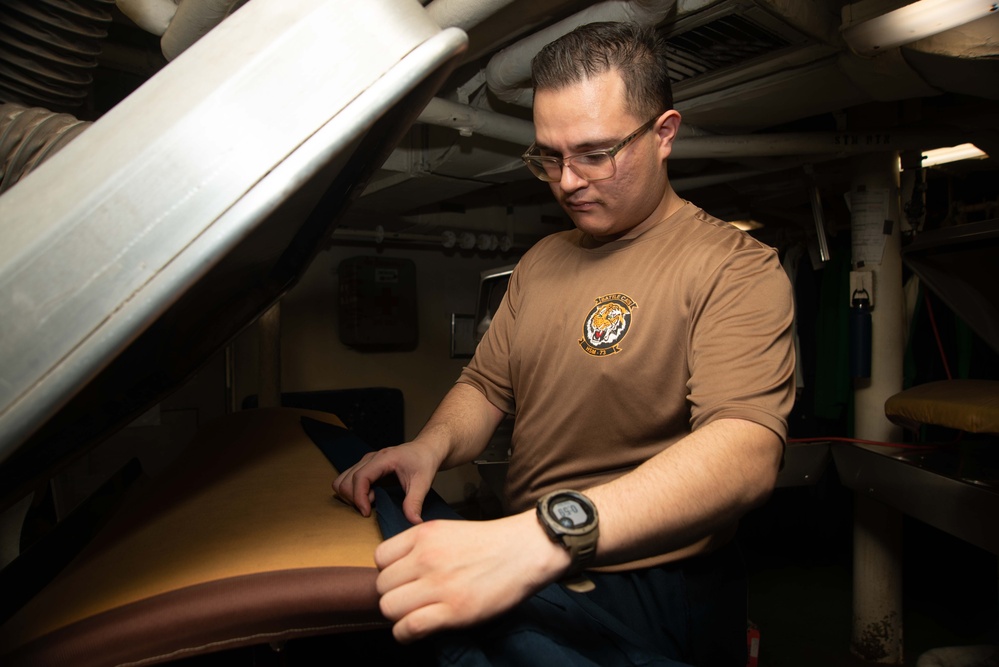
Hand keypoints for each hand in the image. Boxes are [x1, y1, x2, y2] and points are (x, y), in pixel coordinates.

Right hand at [332, 442, 441, 523]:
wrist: (425, 450)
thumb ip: (415, 503)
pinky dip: (352, 492)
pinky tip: (370, 496)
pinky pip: (347, 480)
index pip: (361, 477)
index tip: (366, 513)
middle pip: (346, 481)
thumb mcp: (423, 482)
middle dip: (354, 499)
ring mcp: (366, 461)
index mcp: (384, 459)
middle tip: (371, 508)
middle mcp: (371, 458)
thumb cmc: (424, 461)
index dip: (359, 497)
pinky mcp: (365, 466)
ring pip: (342, 480)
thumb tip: (414, 522)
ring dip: (350, 496)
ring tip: (370, 502)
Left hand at [374, 511, 570, 642]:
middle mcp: (426, 557)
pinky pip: (409, 627)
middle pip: (382, 585)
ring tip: (415, 614)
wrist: (525, 550)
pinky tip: (415, 631)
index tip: (403, 580)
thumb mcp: (449, 532)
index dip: (389, 572)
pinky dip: (406, 634)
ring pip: (389, 607)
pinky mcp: (453, 610)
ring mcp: (439, 584)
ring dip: (398, 616)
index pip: (379, 557)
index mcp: (424, 534)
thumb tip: (399, 572)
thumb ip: (422, 547)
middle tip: (411, 600)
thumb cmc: (491, 544)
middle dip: (393, 596)